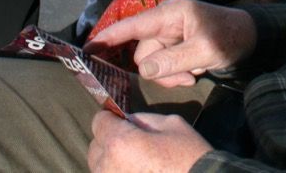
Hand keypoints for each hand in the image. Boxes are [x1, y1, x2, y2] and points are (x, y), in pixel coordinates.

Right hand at [87, 0, 255, 86]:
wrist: (252, 38)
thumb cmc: (230, 37)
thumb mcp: (204, 51)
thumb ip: (173, 60)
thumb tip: (143, 69)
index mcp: (170, 14)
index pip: (132, 26)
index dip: (108, 37)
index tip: (87, 48)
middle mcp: (166, 21)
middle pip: (143, 52)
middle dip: (160, 70)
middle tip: (186, 78)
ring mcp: (171, 33)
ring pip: (154, 62)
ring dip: (171, 73)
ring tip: (194, 73)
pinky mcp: (177, 44)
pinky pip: (165, 63)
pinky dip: (178, 71)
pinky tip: (196, 70)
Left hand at [88, 111, 210, 171]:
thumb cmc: (189, 156)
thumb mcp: (171, 124)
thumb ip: (143, 119)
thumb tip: (127, 120)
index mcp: (120, 142)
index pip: (99, 121)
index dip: (111, 118)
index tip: (121, 120)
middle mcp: (108, 166)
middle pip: (95, 147)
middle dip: (109, 141)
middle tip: (130, 142)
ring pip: (100, 167)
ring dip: (112, 161)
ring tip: (134, 161)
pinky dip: (120, 172)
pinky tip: (138, 171)